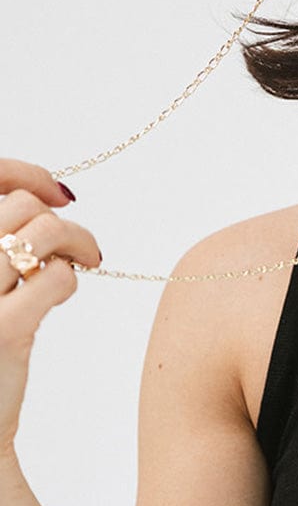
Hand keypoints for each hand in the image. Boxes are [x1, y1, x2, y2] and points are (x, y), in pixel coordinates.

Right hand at [0, 160, 100, 461]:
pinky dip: (71, 277)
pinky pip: (57, 276)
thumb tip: (48, 193)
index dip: (25, 174)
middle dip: (59, 218)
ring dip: (77, 242)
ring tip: (83, 263)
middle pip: (19, 205)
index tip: (58, 193)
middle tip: (78, 246)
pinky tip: (63, 295)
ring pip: (44, 231)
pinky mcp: (2, 331)